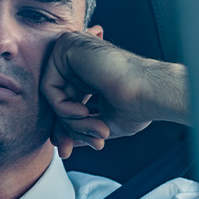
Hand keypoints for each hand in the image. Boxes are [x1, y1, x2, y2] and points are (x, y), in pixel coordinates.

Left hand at [41, 31, 188, 158]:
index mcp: (89, 73)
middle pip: (57, 100)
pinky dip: (62, 108)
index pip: (66, 102)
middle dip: (67, 129)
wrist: (151, 93)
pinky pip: (48, 87)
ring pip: (53, 97)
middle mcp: (79, 60)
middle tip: (81, 148)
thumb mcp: (102, 123)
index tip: (68, 151)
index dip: (66, 129)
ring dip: (71, 122)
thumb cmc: (137, 106)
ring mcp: (72, 51)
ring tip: (96, 130)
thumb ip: (81, 127)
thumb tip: (62, 143)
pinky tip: (83, 112)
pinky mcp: (65, 47)